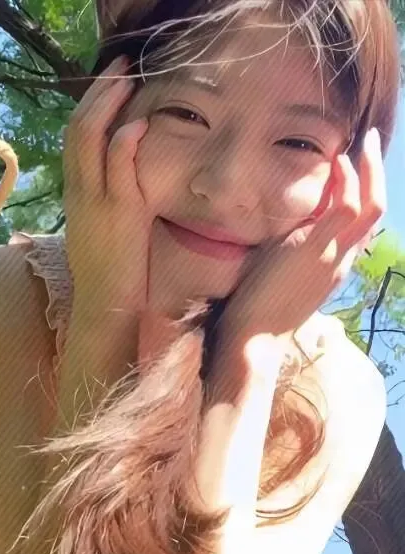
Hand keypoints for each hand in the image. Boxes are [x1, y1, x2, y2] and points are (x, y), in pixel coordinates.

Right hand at [63, 55, 155, 315]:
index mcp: (74, 194)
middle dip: (98, 93)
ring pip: (89, 140)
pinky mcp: (119, 214)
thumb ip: (97, 201)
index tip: (108, 85)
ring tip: (128, 78)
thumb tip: (112, 179)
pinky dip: (125, 143)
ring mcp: (96, 201)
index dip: (89, 107)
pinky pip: (118, 169)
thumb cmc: (104, 272)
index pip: (74, 140)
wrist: (103, 305)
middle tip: (120, 67)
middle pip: (77, 129)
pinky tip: (139, 124)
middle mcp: (78, 191)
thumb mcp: (93, 229)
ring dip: (109, 104)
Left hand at [221, 128, 384, 341]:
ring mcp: (333, 255)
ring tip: (366, 142)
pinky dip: (347, 181)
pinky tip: (338, 161)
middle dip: (377, 176)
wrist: (252, 336)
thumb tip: (277, 237)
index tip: (350, 169)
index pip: (359, 226)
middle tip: (372, 144)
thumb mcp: (278, 276)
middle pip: (375, 213)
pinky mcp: (317, 249)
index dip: (361, 194)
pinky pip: (345, 207)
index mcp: (333, 266)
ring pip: (371, 206)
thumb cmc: (256, 310)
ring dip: (370, 169)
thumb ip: (287, 254)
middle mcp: (342, 260)